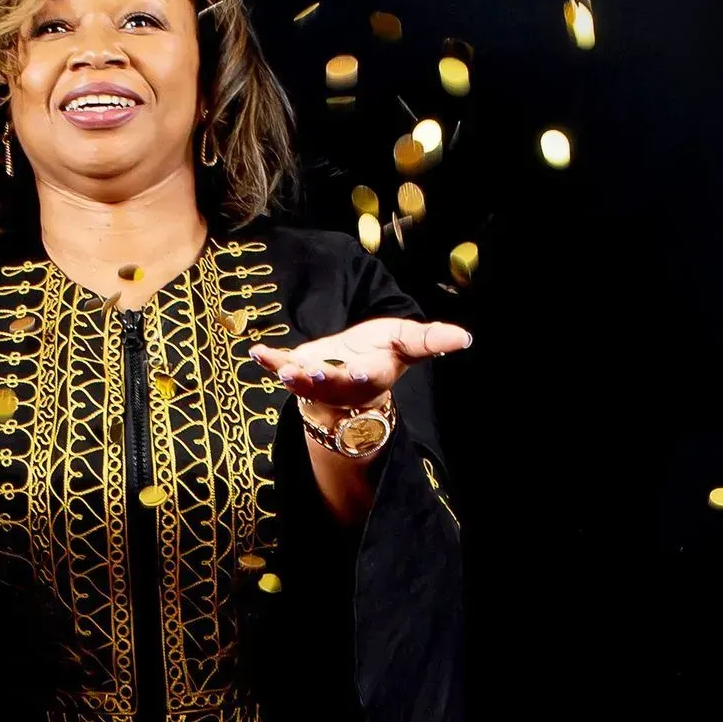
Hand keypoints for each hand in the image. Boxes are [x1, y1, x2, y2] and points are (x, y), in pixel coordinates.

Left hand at [248, 314, 470, 410]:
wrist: (350, 371)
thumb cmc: (380, 353)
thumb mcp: (407, 342)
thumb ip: (431, 339)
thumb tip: (465, 337)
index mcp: (372, 374)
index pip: (370, 376)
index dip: (365, 374)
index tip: (361, 370)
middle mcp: (344, 383)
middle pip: (333, 384)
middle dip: (323, 379)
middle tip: (310, 373)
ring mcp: (317, 380)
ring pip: (306, 384)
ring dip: (294, 378)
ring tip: (285, 369)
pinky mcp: (297, 370)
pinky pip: (281, 367)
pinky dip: (270, 361)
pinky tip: (257, 351)